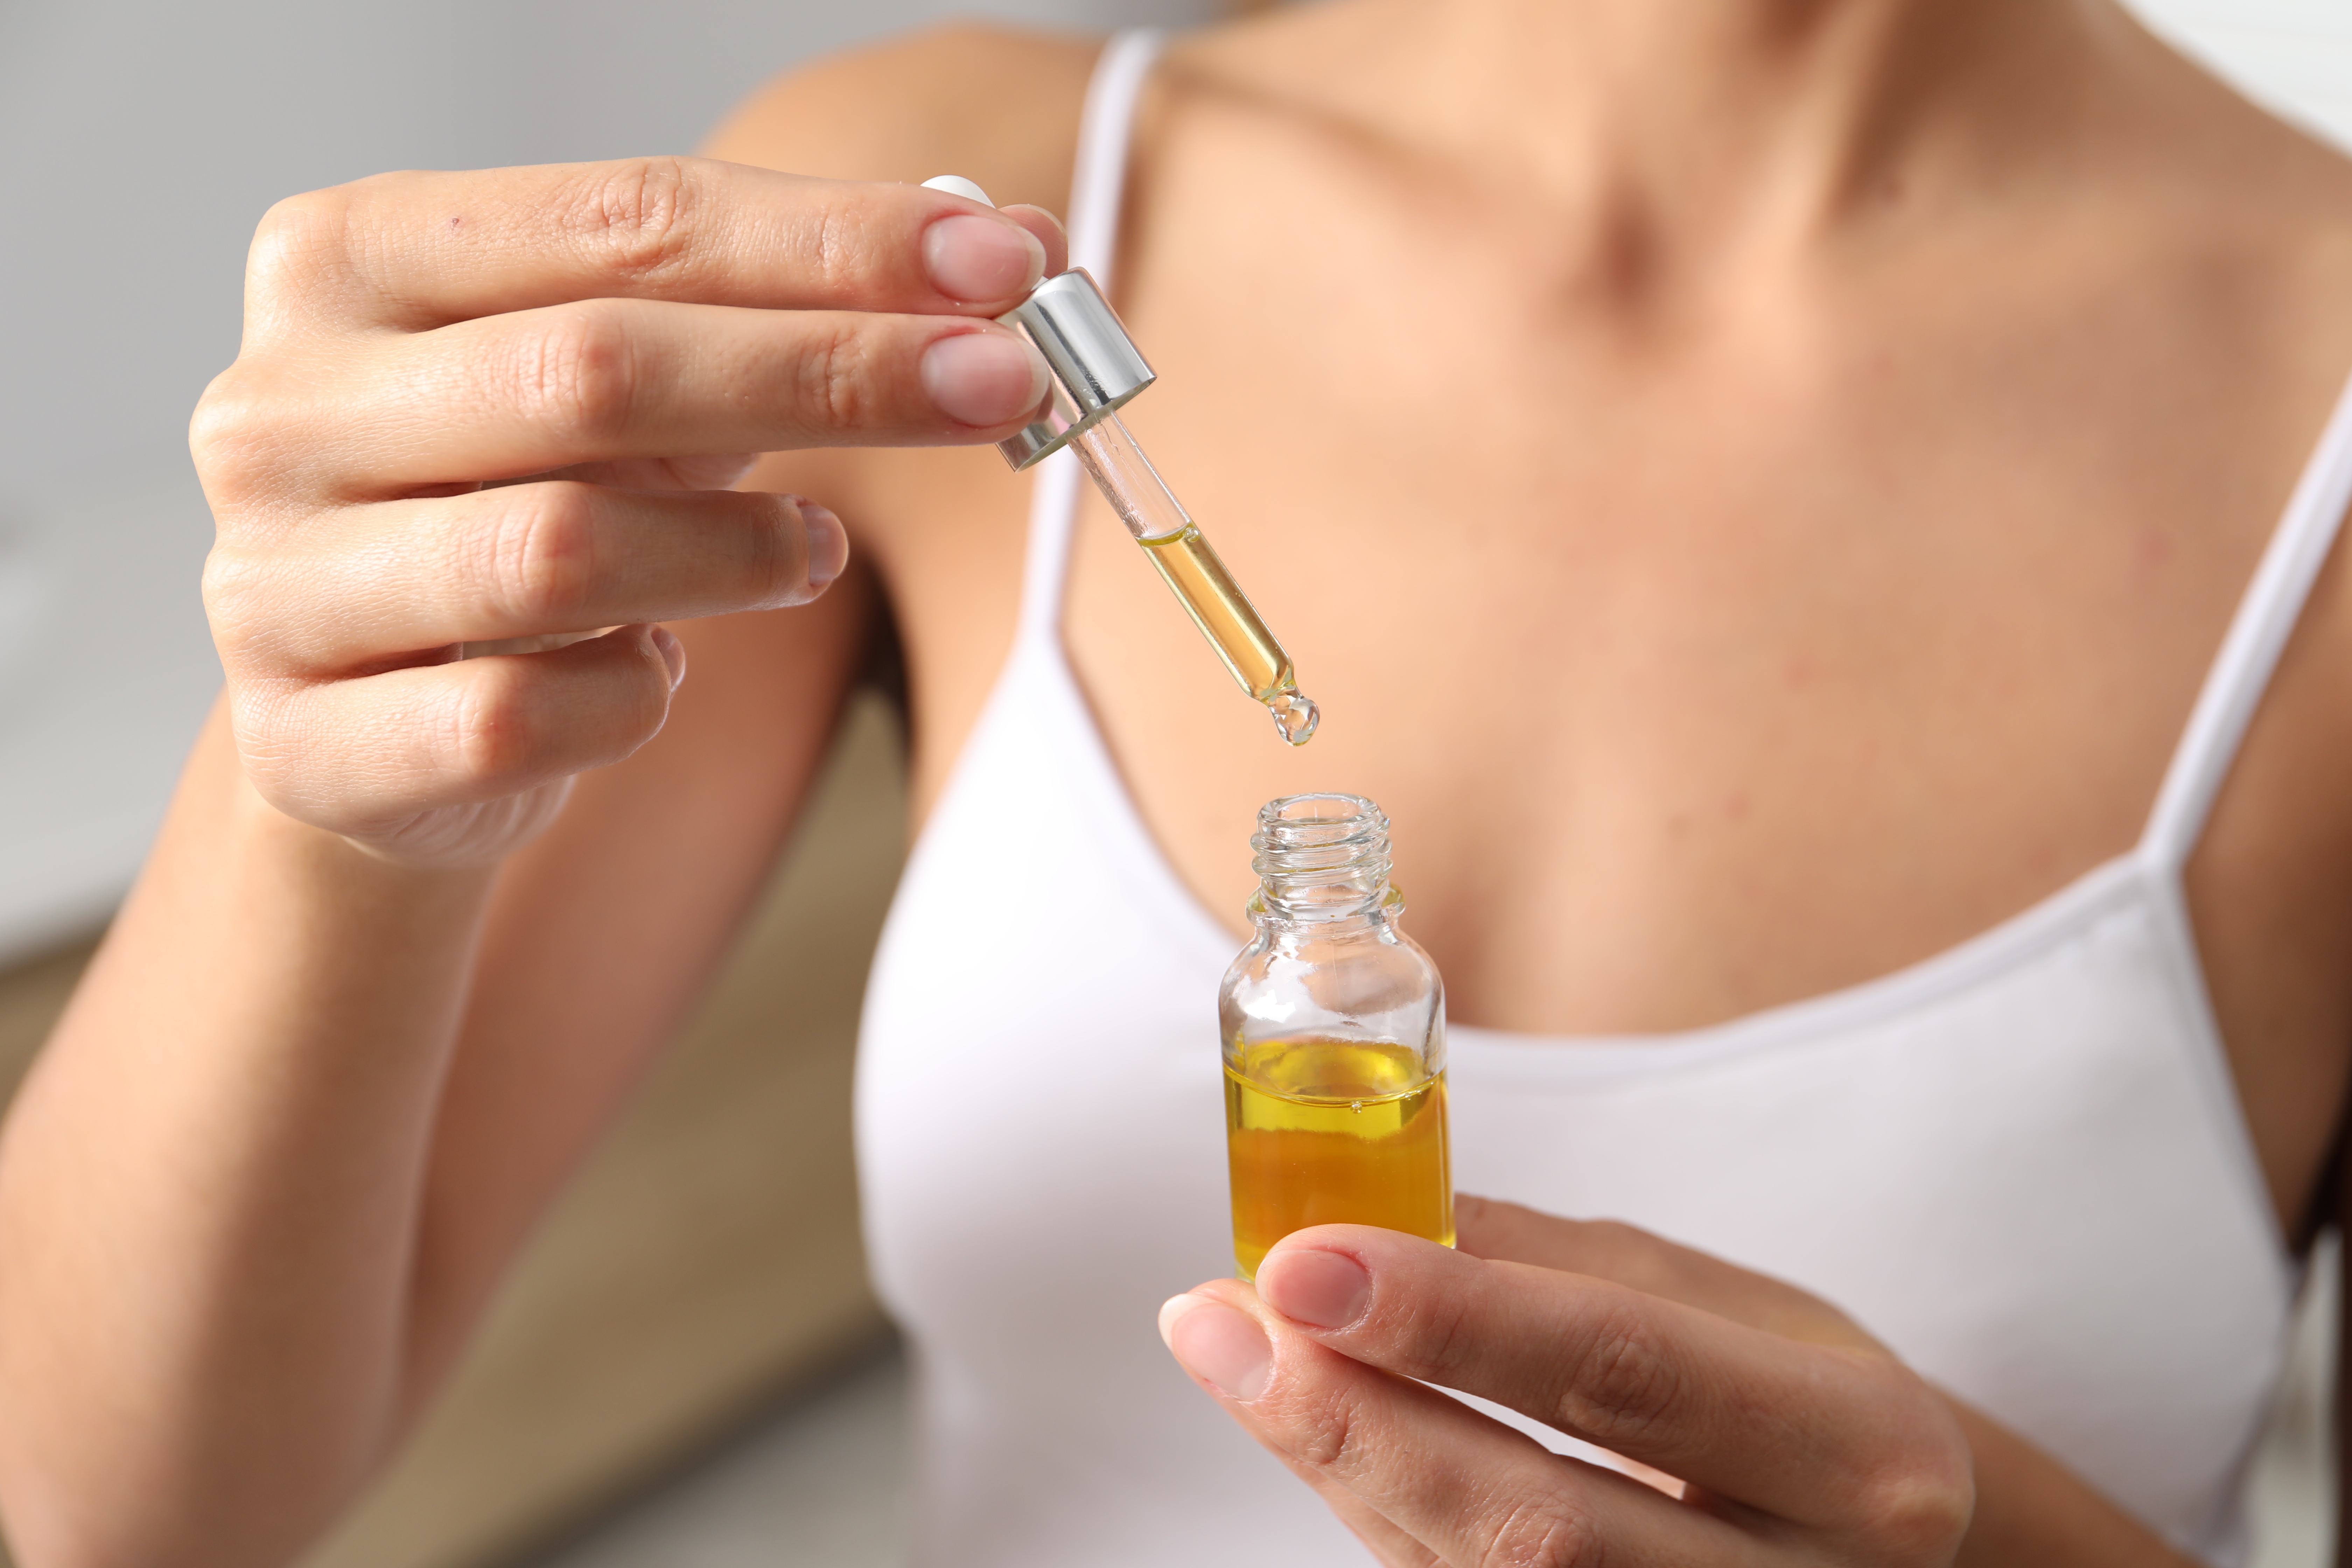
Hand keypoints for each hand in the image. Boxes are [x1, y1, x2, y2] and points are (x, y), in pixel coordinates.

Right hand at [194, 158, 1062, 864]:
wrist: (375, 707)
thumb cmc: (527, 500)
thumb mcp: (635, 385)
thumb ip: (787, 309)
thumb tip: (1004, 247)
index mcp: (349, 260)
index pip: (624, 216)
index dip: (831, 240)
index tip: (1001, 264)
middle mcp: (278, 406)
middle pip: (595, 369)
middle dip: (829, 372)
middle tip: (1002, 387)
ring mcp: (273, 583)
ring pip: (556, 550)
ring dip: (737, 550)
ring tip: (814, 548)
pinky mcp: (309, 743)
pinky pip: (517, 720)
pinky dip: (633, 697)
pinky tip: (664, 671)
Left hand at [1159, 1196, 1975, 1564]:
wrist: (1903, 1554)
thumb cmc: (1809, 1409)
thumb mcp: (1738, 1308)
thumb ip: (1564, 1267)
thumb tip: (1379, 1215)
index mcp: (1861, 1449)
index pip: (1621, 1371)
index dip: (1449, 1320)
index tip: (1301, 1260)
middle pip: (1537, 1525)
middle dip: (1352, 1418)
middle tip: (1219, 1319)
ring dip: (1336, 1467)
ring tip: (1234, 1354)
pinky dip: (1376, 1512)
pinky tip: (1316, 1427)